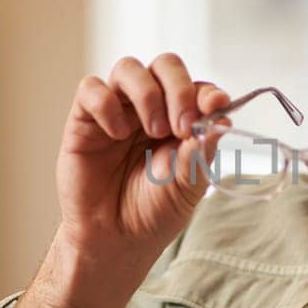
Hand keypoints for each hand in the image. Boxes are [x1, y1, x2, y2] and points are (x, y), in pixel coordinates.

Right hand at [57, 53, 229, 257]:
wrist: (114, 240)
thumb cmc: (152, 212)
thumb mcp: (187, 187)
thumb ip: (201, 153)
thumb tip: (221, 121)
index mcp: (181, 120)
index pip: (196, 87)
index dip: (207, 92)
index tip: (216, 105)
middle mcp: (150, 108)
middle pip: (165, 66)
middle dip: (179, 88)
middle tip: (182, 125)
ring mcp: (118, 110)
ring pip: (128, 68)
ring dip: (147, 94)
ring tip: (154, 131)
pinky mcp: (85, 119)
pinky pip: (91, 88)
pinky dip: (107, 104)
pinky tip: (116, 134)